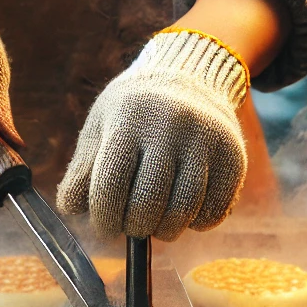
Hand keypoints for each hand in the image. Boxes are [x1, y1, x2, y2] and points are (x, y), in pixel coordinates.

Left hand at [57, 30, 247, 240]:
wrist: (189, 76)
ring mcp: (206, 142)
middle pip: (147, 204)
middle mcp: (170, 127)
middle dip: (134, 227)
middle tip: (131, 225)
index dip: (104, 218)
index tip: (105, 226)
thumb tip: (72, 209)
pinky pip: (214, 211)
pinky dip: (197, 223)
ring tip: (156, 222)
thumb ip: (81, 170)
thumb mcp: (100, 127)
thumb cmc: (133, 112)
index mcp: (128, 119)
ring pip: (183, 212)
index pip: (109, 187)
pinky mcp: (233, 156)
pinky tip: (184, 212)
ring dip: (165, 230)